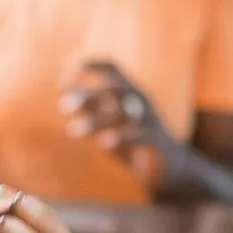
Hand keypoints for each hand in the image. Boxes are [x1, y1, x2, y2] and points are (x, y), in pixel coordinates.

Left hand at [61, 60, 175, 190]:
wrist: (170, 167)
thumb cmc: (132, 142)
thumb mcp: (108, 124)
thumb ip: (90, 108)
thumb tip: (65, 93)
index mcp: (130, 92)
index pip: (113, 68)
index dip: (91, 65)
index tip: (65, 73)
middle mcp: (141, 101)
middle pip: (114, 89)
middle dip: (88, 95)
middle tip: (63, 107)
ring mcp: (150, 120)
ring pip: (124, 113)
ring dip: (96, 120)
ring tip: (73, 131)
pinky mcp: (156, 142)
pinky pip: (140, 135)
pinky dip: (122, 137)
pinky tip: (103, 144)